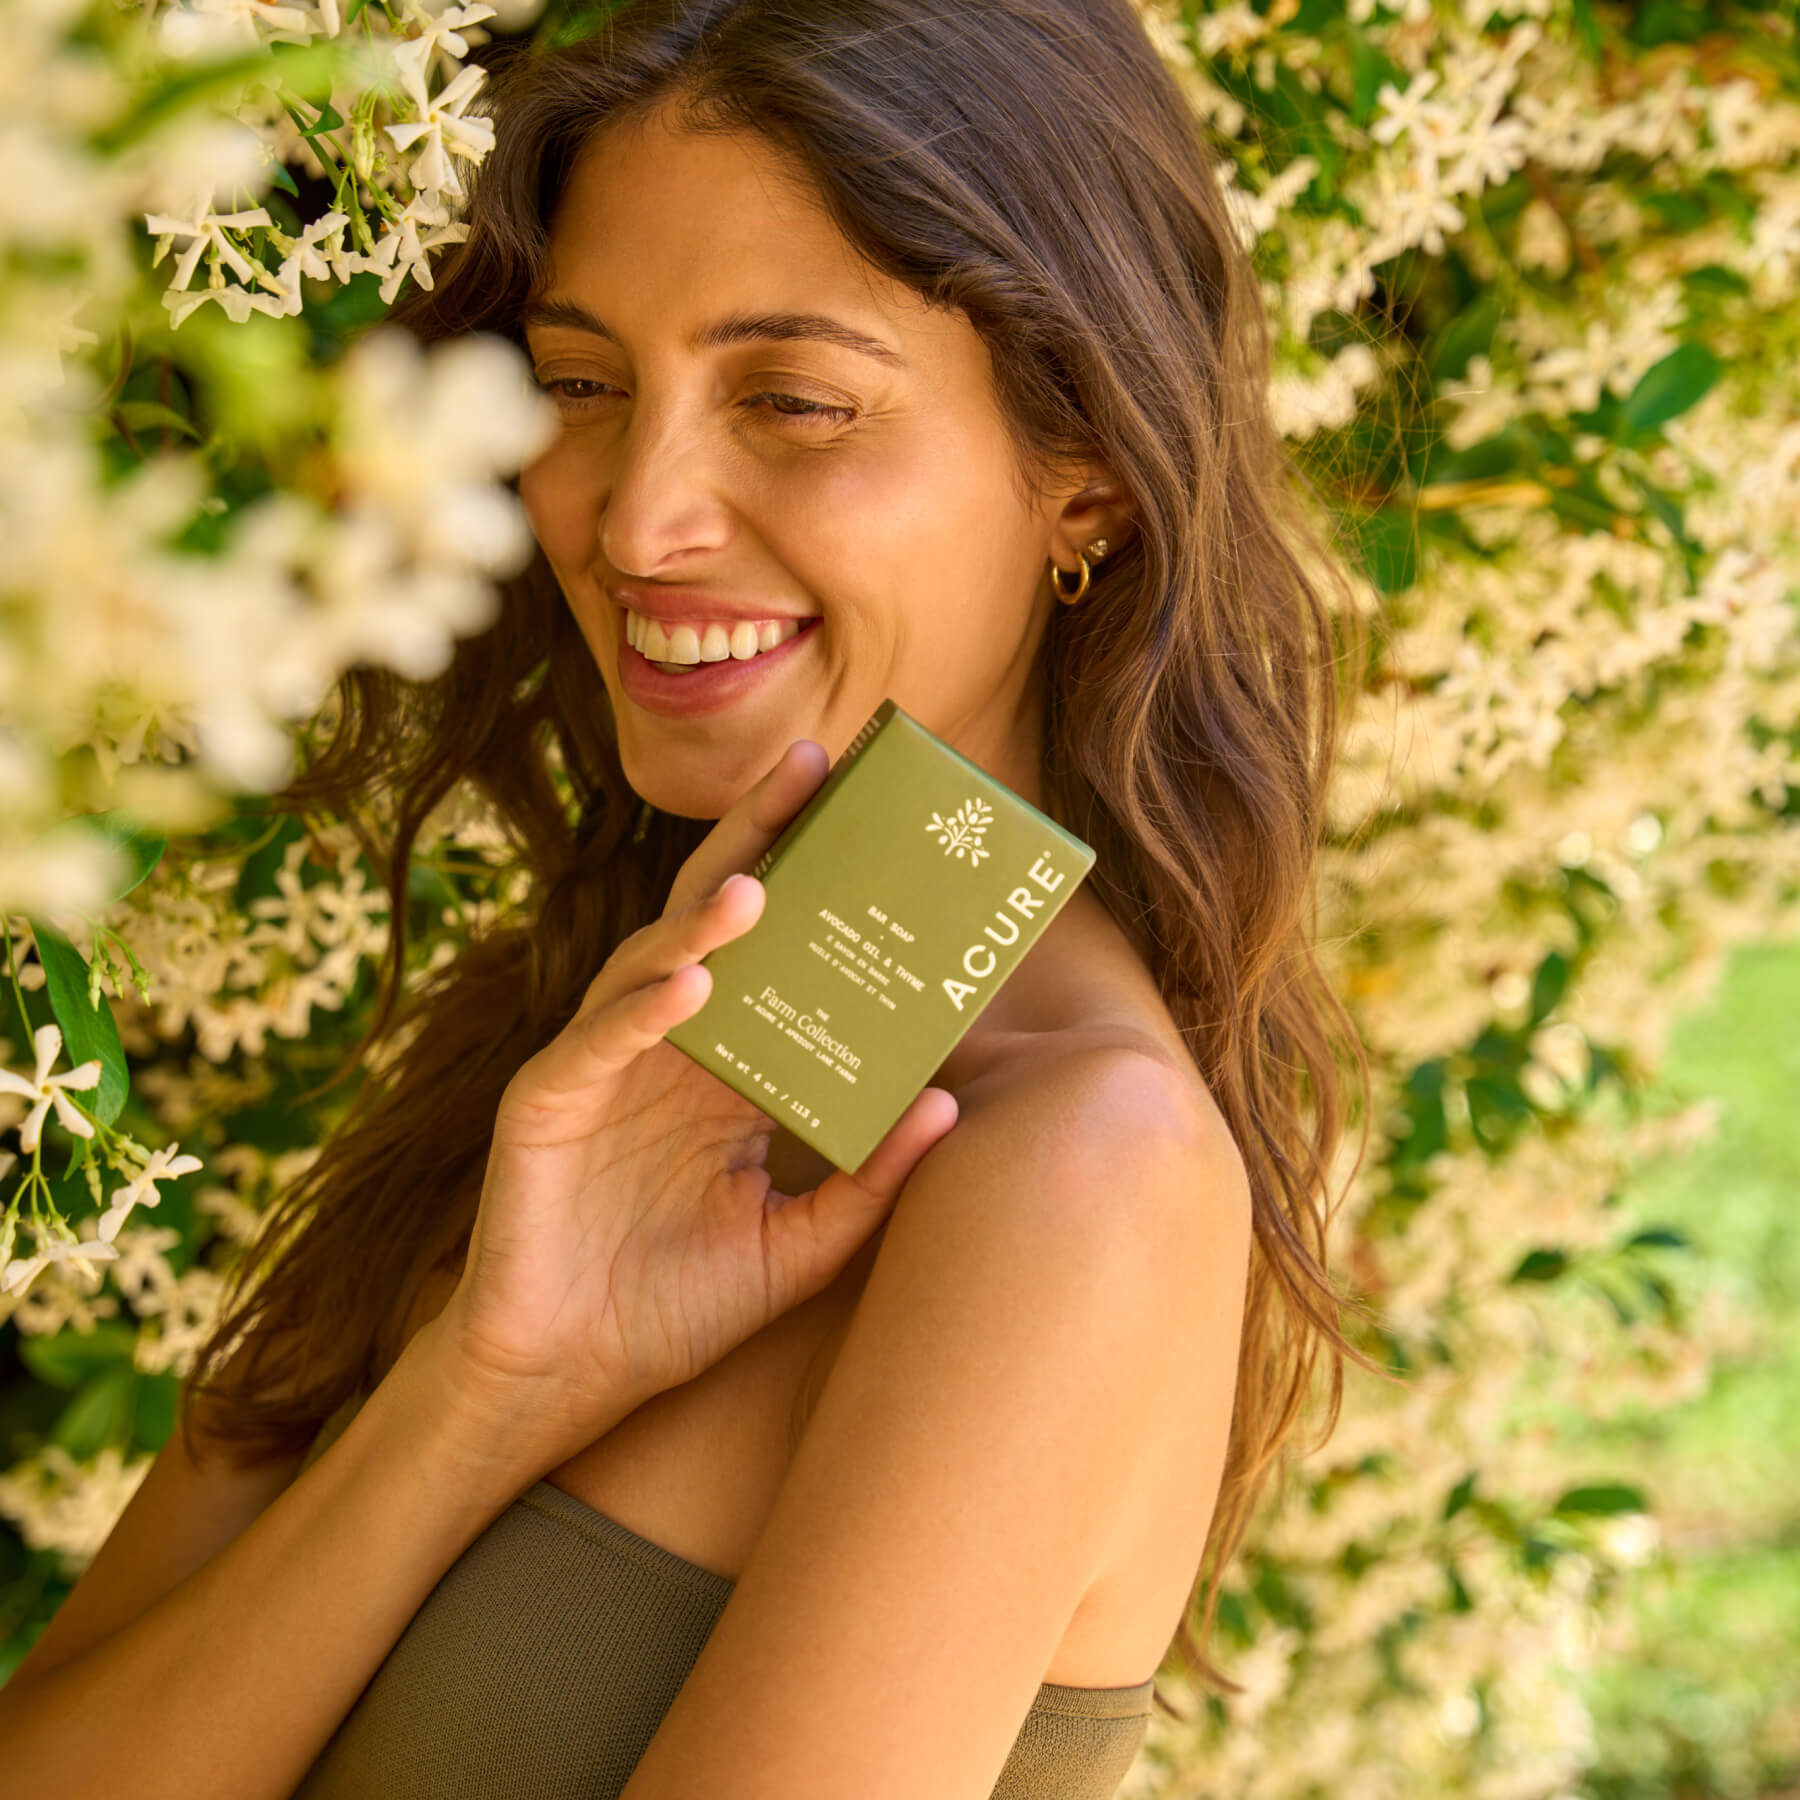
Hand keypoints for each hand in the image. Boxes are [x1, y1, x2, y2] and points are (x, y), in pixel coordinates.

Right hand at [425, 738, 958, 1478]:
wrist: (570, 1380)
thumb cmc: (675, 1306)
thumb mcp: (800, 1245)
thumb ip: (869, 1181)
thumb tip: (949, 1106)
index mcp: (722, 1066)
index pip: (777, 953)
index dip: (816, 883)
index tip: (876, 818)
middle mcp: (664, 1046)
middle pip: (713, 920)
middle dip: (760, 841)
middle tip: (816, 768)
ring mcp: (600, 1065)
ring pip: (651, 965)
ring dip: (704, 923)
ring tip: (760, 887)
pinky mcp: (545, 1104)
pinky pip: (596, 1043)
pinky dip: (640, 1011)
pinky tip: (691, 985)